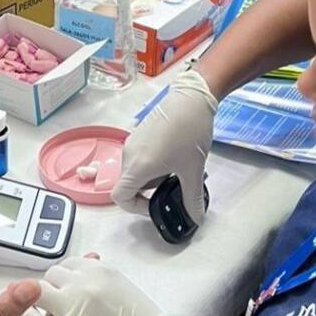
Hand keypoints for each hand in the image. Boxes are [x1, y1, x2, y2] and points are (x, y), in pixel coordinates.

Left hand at [22, 256, 168, 315]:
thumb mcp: (123, 287)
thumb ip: (101, 278)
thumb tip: (89, 273)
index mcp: (98, 271)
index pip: (69, 264)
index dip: (66, 277)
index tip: (67, 287)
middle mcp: (82, 283)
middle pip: (52, 276)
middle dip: (53, 287)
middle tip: (58, 302)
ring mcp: (70, 307)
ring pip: (38, 293)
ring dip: (40, 301)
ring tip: (47, 313)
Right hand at [111, 67, 217, 223]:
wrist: (193, 98)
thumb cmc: (190, 131)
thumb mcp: (193, 170)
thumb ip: (192, 198)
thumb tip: (196, 217)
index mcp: (138, 166)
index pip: (119, 197)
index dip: (135, 208)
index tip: (154, 206)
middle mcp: (129, 155)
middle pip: (128, 184)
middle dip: (148, 192)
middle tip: (171, 187)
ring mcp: (132, 143)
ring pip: (134, 171)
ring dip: (150, 178)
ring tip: (175, 170)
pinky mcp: (138, 135)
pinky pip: (137, 158)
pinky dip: (150, 165)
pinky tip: (172, 157)